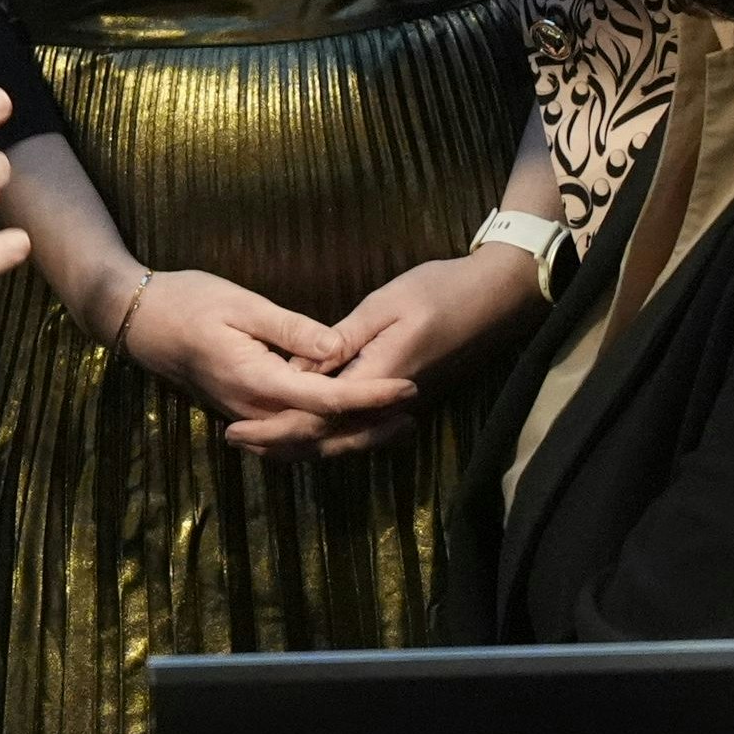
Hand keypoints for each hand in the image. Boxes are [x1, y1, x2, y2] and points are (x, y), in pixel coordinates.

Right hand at [112, 267, 413, 446]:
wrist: (137, 321)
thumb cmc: (187, 301)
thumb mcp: (240, 303)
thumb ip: (290, 328)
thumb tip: (338, 347)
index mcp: (256, 380)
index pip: (326, 399)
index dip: (371, 395)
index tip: (407, 387)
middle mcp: (252, 409)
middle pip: (321, 434)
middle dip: (369, 427)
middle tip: (412, 415)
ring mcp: (245, 415)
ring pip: (305, 443)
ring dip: (350, 438)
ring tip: (391, 426)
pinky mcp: (243, 412)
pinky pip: (288, 438)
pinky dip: (322, 438)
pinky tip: (346, 428)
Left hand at [222, 247, 541, 458]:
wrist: (496, 296)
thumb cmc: (440, 289)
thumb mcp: (386, 304)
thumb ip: (343, 339)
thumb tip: (299, 366)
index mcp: (380, 377)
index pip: (320, 416)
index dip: (276, 426)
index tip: (237, 427)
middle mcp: (391, 403)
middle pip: (329, 439)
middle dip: (281, 444)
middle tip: (237, 439)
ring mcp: (401, 406)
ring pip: (345, 439)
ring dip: (301, 443)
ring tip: (259, 441)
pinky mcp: (404, 399)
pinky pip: (360, 428)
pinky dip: (327, 432)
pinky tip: (305, 425)